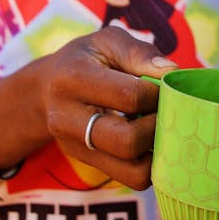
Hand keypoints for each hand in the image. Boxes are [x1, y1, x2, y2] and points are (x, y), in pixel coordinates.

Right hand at [0, 24, 176, 190]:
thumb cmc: (87, 59)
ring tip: (161, 126)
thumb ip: (140, 52)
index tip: (166, 84)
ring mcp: (76, 148)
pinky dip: (152, 163)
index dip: (158, 92)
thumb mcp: (108, 41)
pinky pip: (132, 178)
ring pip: (133, 171)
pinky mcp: (89, 164)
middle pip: (127, 142)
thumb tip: (171, 72)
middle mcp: (67, 119)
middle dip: (159, 126)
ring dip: (158, 151)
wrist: (47, 88)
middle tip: (168, 109)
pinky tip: (151, 139)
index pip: (129, 96)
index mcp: (72, 78)